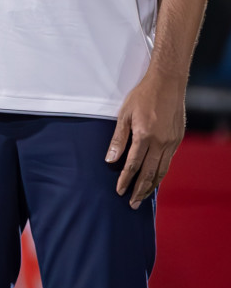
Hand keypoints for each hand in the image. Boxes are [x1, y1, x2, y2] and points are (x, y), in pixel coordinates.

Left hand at [108, 68, 185, 208]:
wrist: (167, 84)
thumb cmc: (142, 96)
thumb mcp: (123, 114)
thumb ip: (118, 139)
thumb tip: (110, 160)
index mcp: (145, 136)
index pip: (133, 165)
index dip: (125, 180)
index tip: (119, 191)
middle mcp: (161, 143)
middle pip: (150, 173)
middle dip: (139, 190)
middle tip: (131, 203)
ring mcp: (172, 143)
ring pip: (162, 171)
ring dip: (152, 186)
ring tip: (142, 197)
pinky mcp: (177, 140)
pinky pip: (169, 163)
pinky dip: (161, 174)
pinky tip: (155, 180)